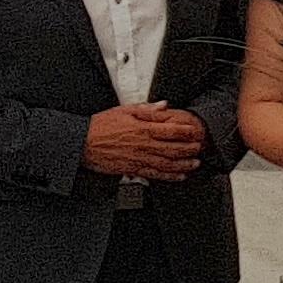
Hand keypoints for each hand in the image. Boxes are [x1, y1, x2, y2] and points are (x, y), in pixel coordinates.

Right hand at [83, 104, 205, 180]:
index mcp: (142, 129)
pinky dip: (169, 176)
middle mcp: (143, 145)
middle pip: (173, 149)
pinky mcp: (133, 169)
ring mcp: (139, 159)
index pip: (171, 130)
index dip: (187, 132)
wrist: (81, 143)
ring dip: (184, 164)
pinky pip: (155, 174)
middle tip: (200, 148)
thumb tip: (164, 105)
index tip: (196, 132)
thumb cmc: (100, 126)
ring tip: (195, 163)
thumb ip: (146, 109)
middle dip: (190, 149)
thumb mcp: (123, 111)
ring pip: (167, 163)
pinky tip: (179, 176)